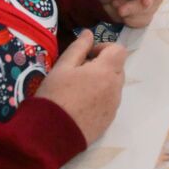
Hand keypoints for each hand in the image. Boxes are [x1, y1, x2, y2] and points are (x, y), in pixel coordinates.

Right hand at [34, 30, 125, 144]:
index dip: (104, 48)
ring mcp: (114, 106)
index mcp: (106, 71)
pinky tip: (80, 105)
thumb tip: (89, 33)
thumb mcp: (62, 67)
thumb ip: (79, 47)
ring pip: (114, 86)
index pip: (119, 50)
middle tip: (79, 73)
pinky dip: (100, 98)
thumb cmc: (54, 96)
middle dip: (102, 65)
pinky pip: (110, 102)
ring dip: (102, 82)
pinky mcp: (109, 120)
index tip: (87, 55)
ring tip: (78, 91)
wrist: (50, 134)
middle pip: (117, 68)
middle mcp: (115, 88)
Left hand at [96, 0, 166, 26]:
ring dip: (130, 14)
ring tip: (117, 5)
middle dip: (136, 7)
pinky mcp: (146, 13)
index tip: (145, 2)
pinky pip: (143, 21)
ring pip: (149, 12)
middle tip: (120, 9)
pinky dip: (131, 20)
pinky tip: (122, 13)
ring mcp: (152, 0)